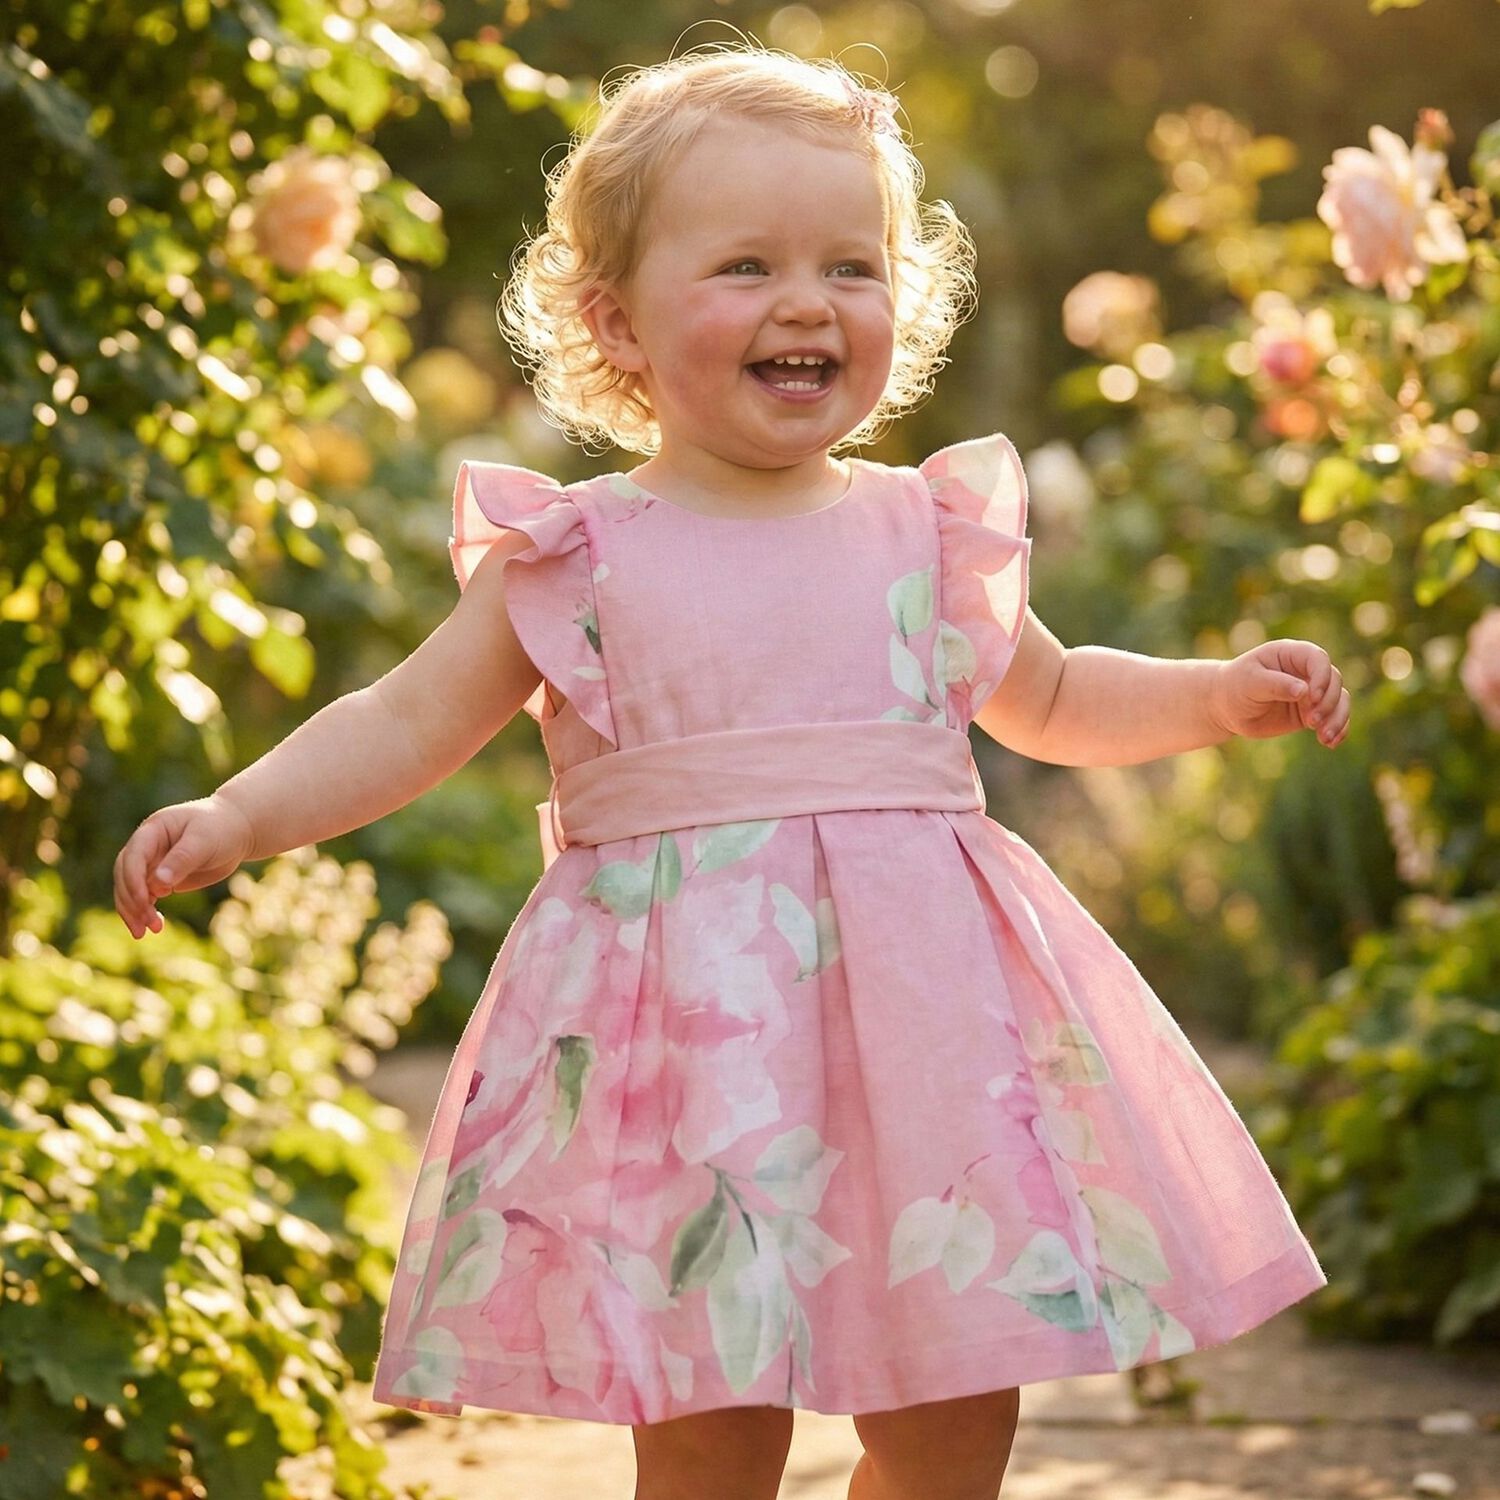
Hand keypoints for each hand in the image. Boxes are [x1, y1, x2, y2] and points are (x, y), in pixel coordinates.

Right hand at [113, 794, 255, 939]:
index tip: (144, 900)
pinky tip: (155, 926)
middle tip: (146, 923)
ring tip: (145, 932)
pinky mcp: (161, 879)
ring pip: (130, 888)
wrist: (236, 831)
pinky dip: (145, 911)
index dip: (134, 879)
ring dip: (134, 910)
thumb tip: (158, 883)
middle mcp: (147, 847)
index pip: (133, 855)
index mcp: (153, 830)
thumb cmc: (221, 829)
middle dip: (131, 900)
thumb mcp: (204, 841)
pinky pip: (145, 896)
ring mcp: (152, 863)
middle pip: (125, 874)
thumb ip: (182, 859)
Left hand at [1209, 639, 1348, 746]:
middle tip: (1311, 722)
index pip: (1317, 658)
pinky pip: (1334, 718)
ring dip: (1337, 719)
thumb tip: (1303, 691)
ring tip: (1325, 738)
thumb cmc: (1235, 686)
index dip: (1321, 676)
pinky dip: (1338, 729)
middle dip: (1328, 702)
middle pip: (1333, 681)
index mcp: (1290, 654)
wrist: (1227, 707)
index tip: (1313, 697)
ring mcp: (1311, 691)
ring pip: (1339, 700)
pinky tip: (1331, 743)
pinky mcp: (1311, 712)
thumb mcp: (1250, 682)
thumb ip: (1275, 685)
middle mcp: (1305, 670)